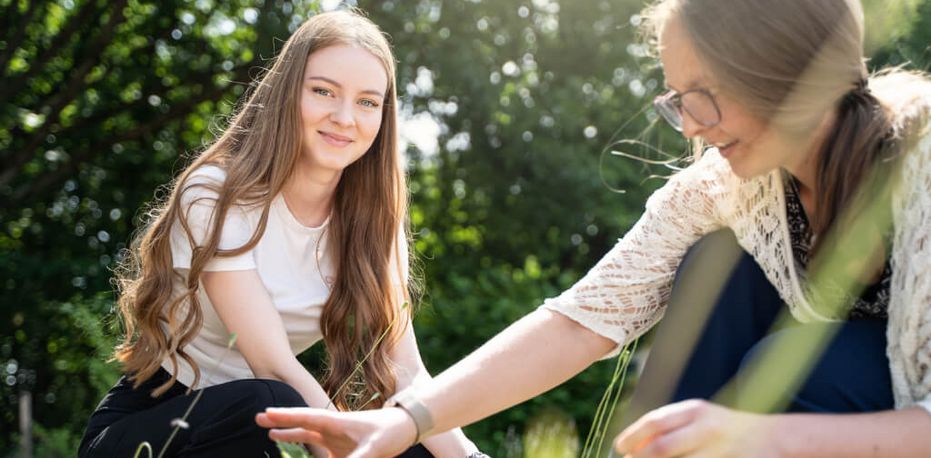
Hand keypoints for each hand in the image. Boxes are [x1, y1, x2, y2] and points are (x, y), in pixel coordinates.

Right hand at [255, 406, 416, 457]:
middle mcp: (333, 427)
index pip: (306, 418)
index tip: (266, 413)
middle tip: (258, 418)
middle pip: (302, 423)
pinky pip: (319, 448)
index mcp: (337, 422)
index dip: (286, 416)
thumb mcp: (375, 447)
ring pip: (308, 434)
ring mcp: (337, 437)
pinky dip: (305, 446)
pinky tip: (295, 447)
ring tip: (270, 433)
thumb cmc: (391, 431)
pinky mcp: (343, 446)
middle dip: (281, 421)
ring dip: (290, 433)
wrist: (406, 426)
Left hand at [614, 399, 777, 457]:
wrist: (771, 438)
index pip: (656, 422)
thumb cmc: (723, 428)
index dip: (633, 436)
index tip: (619, 447)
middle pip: (663, 448)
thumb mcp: (697, 418)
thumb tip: (633, 444)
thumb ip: (669, 426)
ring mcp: (719, 450)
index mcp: (696, 410)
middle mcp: (707, 428)